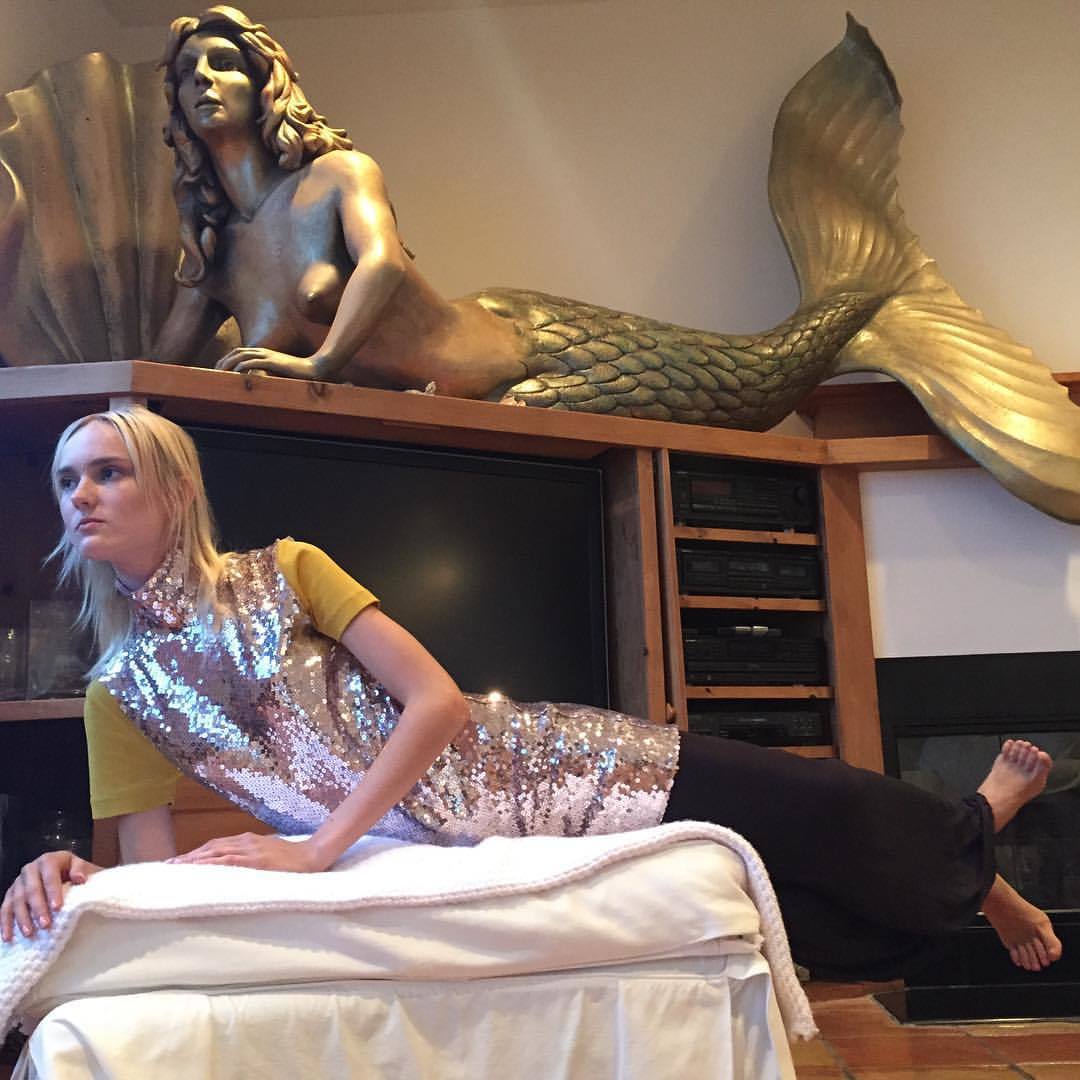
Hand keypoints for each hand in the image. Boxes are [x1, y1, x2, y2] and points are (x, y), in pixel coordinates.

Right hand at [1, 850, 101, 942]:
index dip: (53, 891)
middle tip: (45, 924)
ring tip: (29, 933)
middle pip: (32, 889)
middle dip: (38, 908)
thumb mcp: (80, 866)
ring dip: (22, 918)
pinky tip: (8, 936)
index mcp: (48, 860)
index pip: (50, 876)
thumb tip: (79, 878)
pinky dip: (5, 923)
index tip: (57, 907)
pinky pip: (5, 908)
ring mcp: (18, 882)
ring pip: (17, 900)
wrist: (64, 873)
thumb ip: (80, 869)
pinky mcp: (11, 894)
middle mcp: (30, 869)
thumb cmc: (74, 873)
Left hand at [167, 833, 327, 872]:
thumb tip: (231, 869)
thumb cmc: (291, 860)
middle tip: (167, 867)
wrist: (313, 856)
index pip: (214, 846)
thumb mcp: (267, 855)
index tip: (176, 863)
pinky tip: (201, 870)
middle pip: (210, 848)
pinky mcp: (258, 860)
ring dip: (195, 860)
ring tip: (176, 869)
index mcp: (247, 841)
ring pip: (216, 853)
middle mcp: (246, 842)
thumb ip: (249, 858)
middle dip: (188, 858)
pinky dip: (213, 864)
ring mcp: (251, 850)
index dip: (194, 854)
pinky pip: (230, 861)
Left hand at [216, 347, 321, 378]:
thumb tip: (255, 382)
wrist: (314, 368)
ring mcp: (268, 355)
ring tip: (220, 373)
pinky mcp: (273, 362)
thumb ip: (266, 373)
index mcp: (263, 352)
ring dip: (229, 363)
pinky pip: (254, 362)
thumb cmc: (297, 373)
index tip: (218, 368)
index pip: (239, 351)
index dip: (226, 359)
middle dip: (223, 361)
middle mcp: (263, 351)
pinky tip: (236, 372)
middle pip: (236, 352)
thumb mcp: (278, 372)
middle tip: (214, 372)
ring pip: (242, 355)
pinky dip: (243, 366)